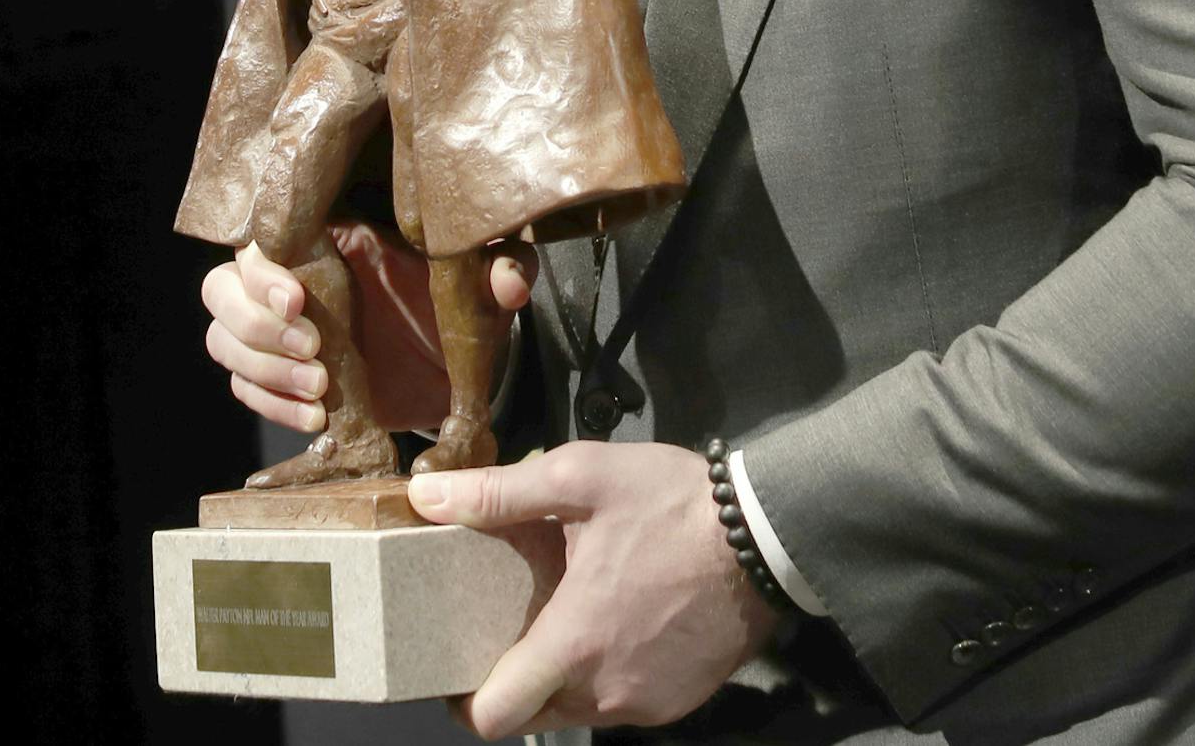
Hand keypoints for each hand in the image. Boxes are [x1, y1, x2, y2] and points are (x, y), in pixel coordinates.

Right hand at [200, 229, 535, 433]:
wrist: (451, 371)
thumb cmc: (460, 311)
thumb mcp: (486, 288)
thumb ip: (502, 270)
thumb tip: (510, 281)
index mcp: (331, 236)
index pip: (264, 238)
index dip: (265, 271)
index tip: (298, 303)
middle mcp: (291, 276)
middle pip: (222, 288)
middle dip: (259, 326)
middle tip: (317, 353)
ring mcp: (277, 327)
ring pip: (222, 338)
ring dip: (262, 370)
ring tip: (322, 392)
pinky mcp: (278, 373)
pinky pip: (242, 385)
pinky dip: (269, 405)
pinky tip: (315, 417)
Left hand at [407, 442, 778, 735]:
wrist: (768, 534)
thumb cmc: (671, 504)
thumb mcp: (581, 478)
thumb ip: (499, 494)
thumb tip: (425, 496)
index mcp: (574, 644)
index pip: (494, 716)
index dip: (462, 702)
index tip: (454, 669)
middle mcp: (606, 691)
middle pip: (534, 715)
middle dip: (512, 683)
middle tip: (508, 631)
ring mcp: (646, 702)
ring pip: (580, 709)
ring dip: (564, 676)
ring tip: (567, 617)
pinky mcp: (680, 700)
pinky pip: (624, 700)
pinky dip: (610, 673)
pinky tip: (620, 622)